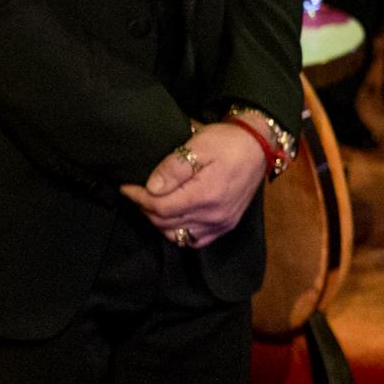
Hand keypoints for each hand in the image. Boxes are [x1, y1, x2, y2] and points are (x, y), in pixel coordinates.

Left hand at [122, 120, 268, 247]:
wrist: (258, 146)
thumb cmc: (227, 142)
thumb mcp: (198, 145)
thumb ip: (173, 168)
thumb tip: (152, 188)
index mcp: (205, 195)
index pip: (159, 207)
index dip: (138, 198)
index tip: (126, 187)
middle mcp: (214, 215)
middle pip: (165, 223)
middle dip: (145, 208)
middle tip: (136, 193)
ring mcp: (222, 223)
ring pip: (178, 235)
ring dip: (159, 222)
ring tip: (152, 204)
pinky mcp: (226, 225)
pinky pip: (195, 240)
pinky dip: (179, 232)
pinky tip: (173, 218)